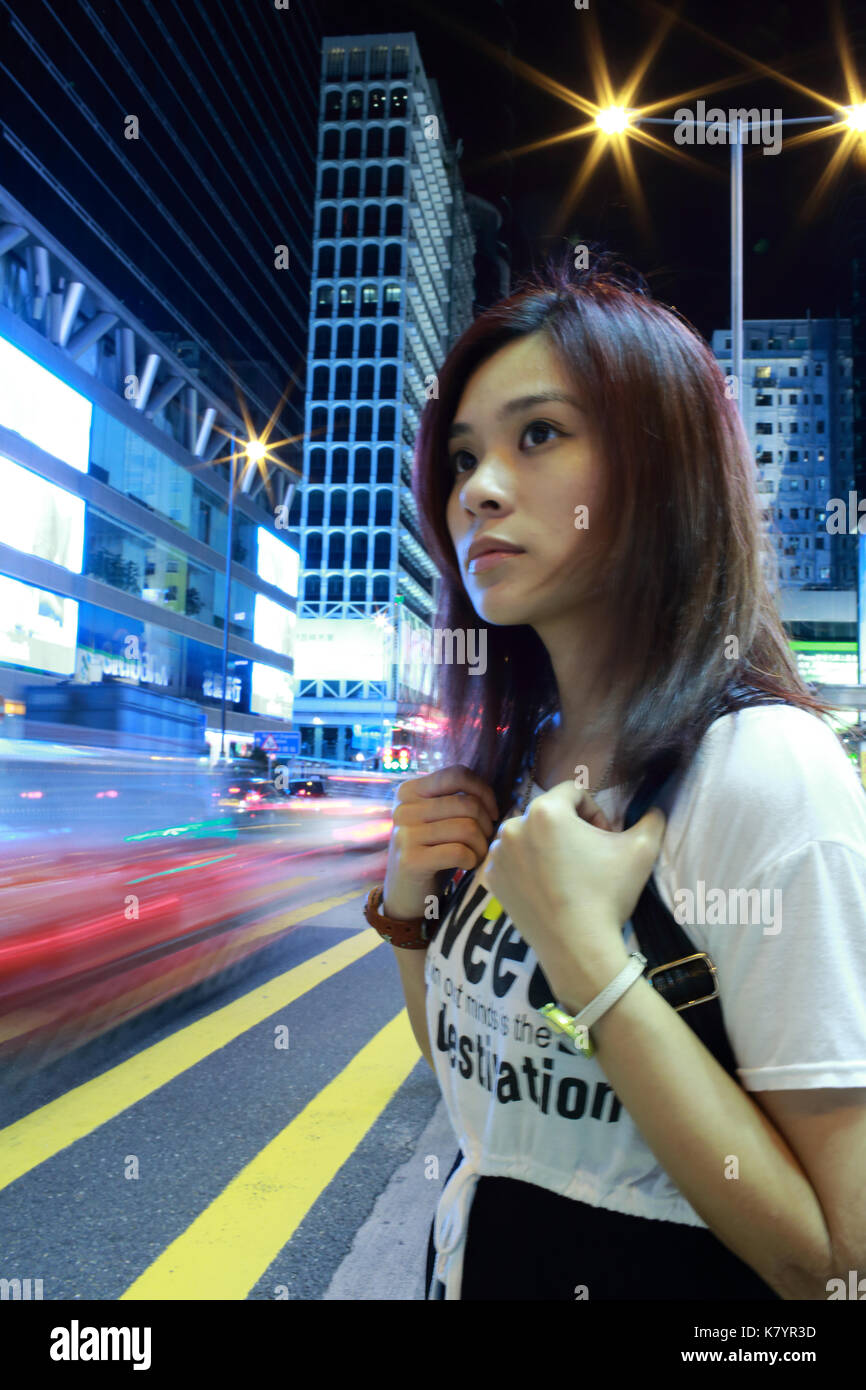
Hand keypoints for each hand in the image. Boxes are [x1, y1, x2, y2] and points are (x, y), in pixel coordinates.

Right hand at [382, 764, 498, 919]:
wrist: (405, 894)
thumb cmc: (431, 852)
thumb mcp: (437, 820)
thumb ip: (456, 801)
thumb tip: (498, 796)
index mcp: (409, 791)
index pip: (457, 774)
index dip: (483, 791)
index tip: (492, 812)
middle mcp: (403, 808)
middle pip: (467, 804)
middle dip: (486, 825)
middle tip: (483, 842)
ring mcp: (404, 834)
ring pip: (467, 828)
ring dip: (481, 846)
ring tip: (477, 855)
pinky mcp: (411, 860)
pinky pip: (459, 852)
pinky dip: (472, 860)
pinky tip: (467, 865)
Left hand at [477, 779, 665, 992]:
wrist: (578, 948)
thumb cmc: (607, 894)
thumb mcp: (641, 850)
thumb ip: (651, 820)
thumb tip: (656, 810)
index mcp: (545, 810)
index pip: (574, 792)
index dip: (595, 811)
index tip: (605, 838)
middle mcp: (513, 826)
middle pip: (548, 813)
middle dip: (570, 828)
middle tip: (588, 857)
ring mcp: (498, 854)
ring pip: (528, 835)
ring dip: (547, 845)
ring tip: (567, 873)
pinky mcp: (492, 879)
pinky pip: (513, 860)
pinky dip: (528, 866)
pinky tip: (548, 887)